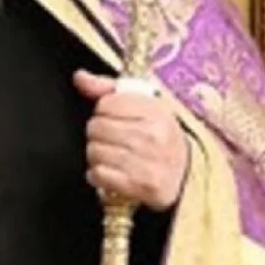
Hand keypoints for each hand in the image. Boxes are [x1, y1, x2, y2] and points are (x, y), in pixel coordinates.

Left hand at [72, 70, 189, 210]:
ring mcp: (148, 162)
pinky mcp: (141, 186)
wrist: (185, 177)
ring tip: (113, 158)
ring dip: (97, 157)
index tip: (116, 119)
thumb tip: (80, 77)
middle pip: (96, 127)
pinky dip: (99, 176)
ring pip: (94, 151)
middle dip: (98, 134)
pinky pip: (99, 175)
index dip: (104, 112)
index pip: (106, 103)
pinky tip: (111, 174)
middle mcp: (153, 135)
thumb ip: (108, 89)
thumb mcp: (143, 107)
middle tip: (114, 141)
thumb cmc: (160, 138)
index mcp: (156, 110)